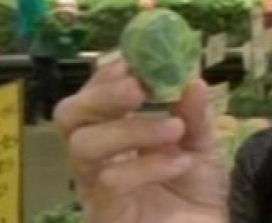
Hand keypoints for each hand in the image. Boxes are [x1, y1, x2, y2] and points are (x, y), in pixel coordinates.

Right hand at [54, 60, 227, 222]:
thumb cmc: (197, 189)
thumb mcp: (202, 143)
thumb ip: (195, 114)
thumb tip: (193, 79)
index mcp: (115, 132)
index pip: (92, 95)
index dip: (108, 75)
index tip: (136, 63)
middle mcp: (98, 157)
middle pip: (69, 115)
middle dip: (102, 95)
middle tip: (138, 88)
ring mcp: (96, 187)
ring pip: (85, 145)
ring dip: (133, 129)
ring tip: (175, 130)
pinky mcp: (105, 214)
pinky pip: (110, 182)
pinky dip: (148, 165)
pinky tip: (180, 162)